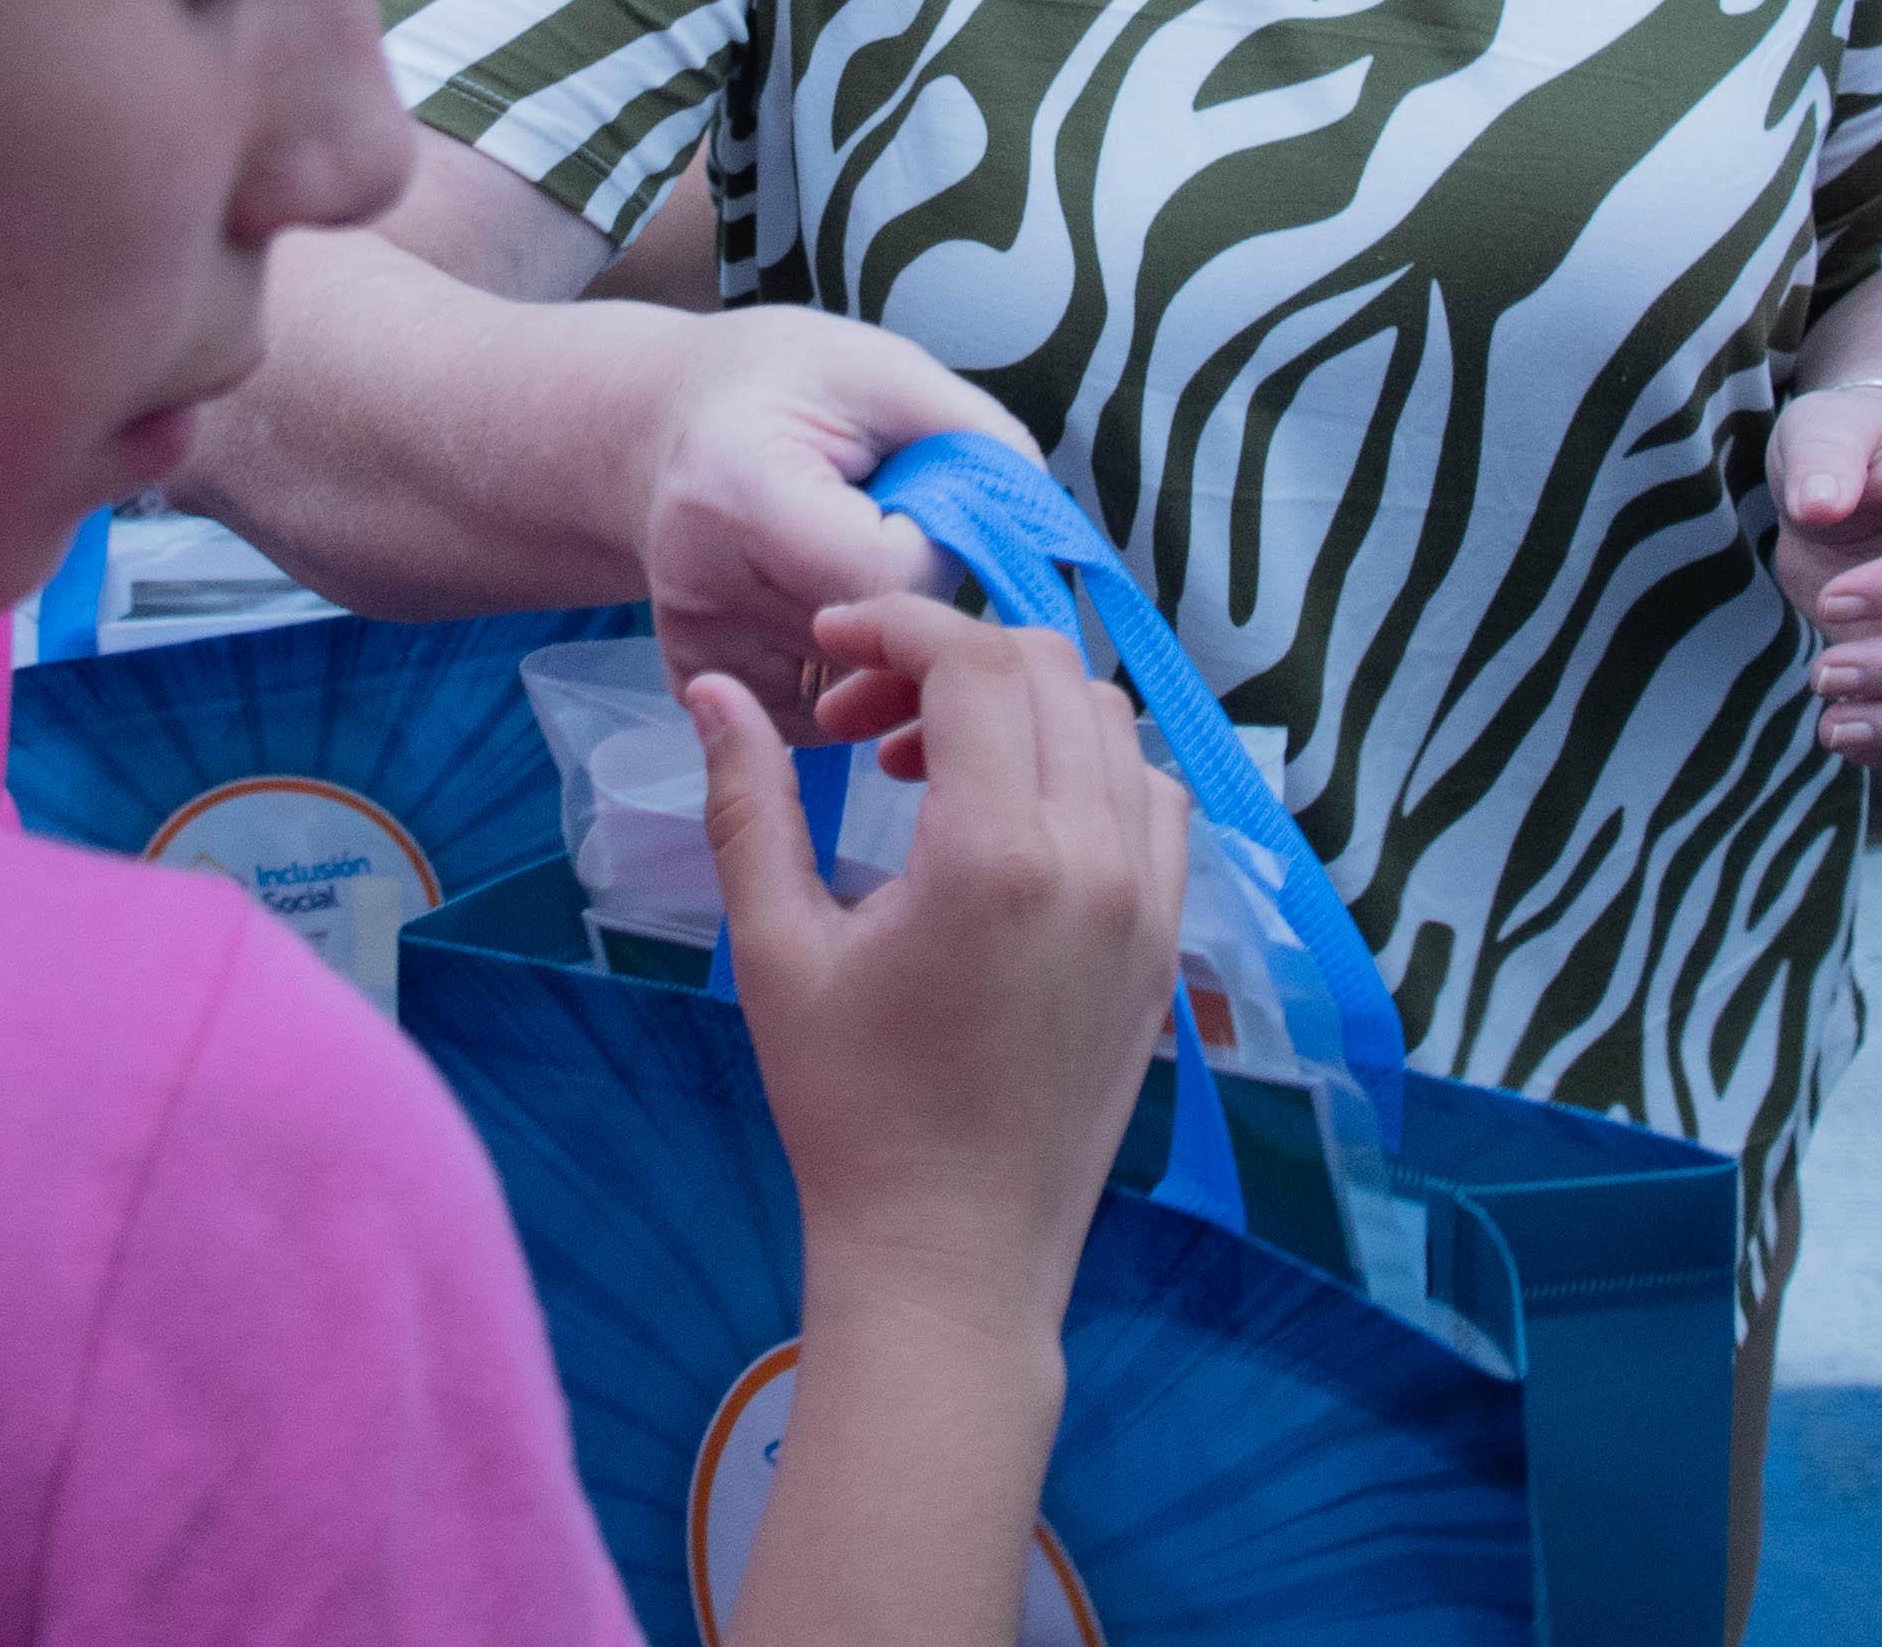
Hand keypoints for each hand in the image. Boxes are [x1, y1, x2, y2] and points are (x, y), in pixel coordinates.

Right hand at [632, 310, 1039, 735]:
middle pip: (871, 639)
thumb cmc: (783, 384)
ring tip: (853, 559)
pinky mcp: (694, 683)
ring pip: (850, 688)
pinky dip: (842, 674)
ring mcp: (694, 646)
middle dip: (916, 596)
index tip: (916, 502)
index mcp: (742, 497)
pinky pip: (811, 714)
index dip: (933, 546)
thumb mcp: (883, 369)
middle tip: (892, 528)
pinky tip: (829, 607)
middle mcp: (702, 586)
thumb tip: (1044, 529)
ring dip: (884, 643)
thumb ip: (973, 437)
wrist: (663, 420)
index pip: (887, 576)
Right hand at [694, 597, 1187, 1341]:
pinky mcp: (1167, 944)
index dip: (897, 626)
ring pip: (1111, 725)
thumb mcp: (778, 952)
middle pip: (1047, 670)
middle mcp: (1095, 863)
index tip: (832, 649)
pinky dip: (1090, 768)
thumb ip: (750, 803)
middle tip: (862, 719)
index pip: (975, 662)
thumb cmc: (849, 1111)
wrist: (952, 1255)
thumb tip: (715, 689)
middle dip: (948, 658)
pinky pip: (1155, 802)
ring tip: (928, 765)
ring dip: (1021, 707)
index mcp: (996, 857)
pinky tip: (1014, 817)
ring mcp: (1148, 904)